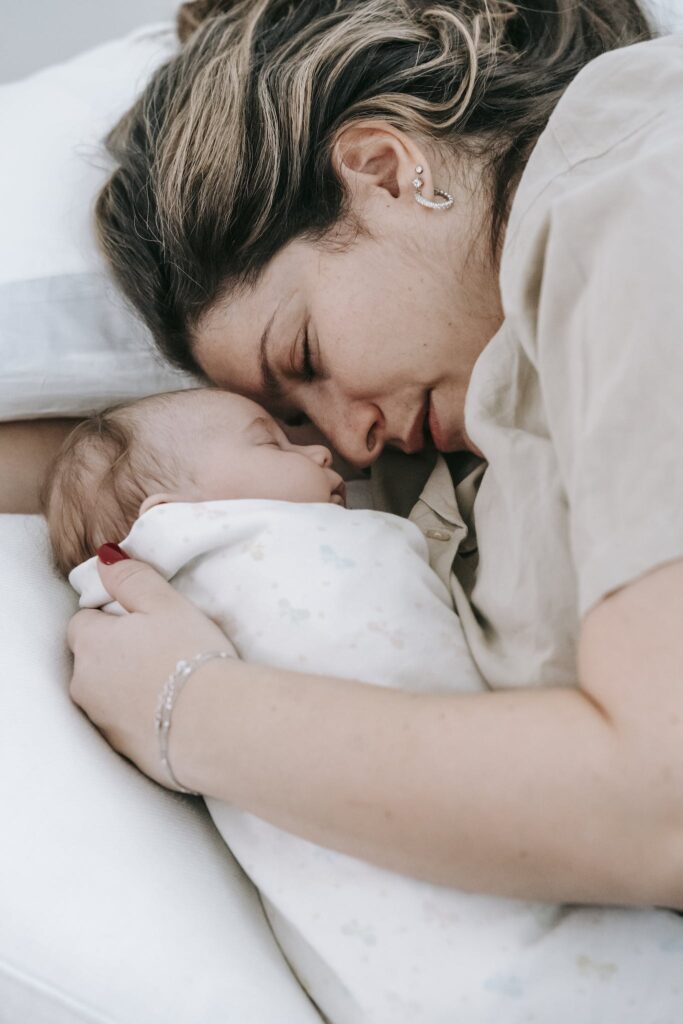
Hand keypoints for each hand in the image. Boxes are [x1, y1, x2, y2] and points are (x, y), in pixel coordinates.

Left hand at [68, 553, 236, 790]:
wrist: (218, 727)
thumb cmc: (192, 657)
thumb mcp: (166, 604)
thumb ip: (131, 578)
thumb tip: (104, 557)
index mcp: (91, 644)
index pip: (83, 622)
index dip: (113, 619)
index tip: (146, 623)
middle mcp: (85, 685)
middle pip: (92, 660)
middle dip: (118, 653)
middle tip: (164, 649)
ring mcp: (102, 721)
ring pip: (107, 693)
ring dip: (128, 685)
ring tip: (173, 682)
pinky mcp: (122, 750)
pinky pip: (126, 723)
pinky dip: (142, 715)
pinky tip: (174, 712)